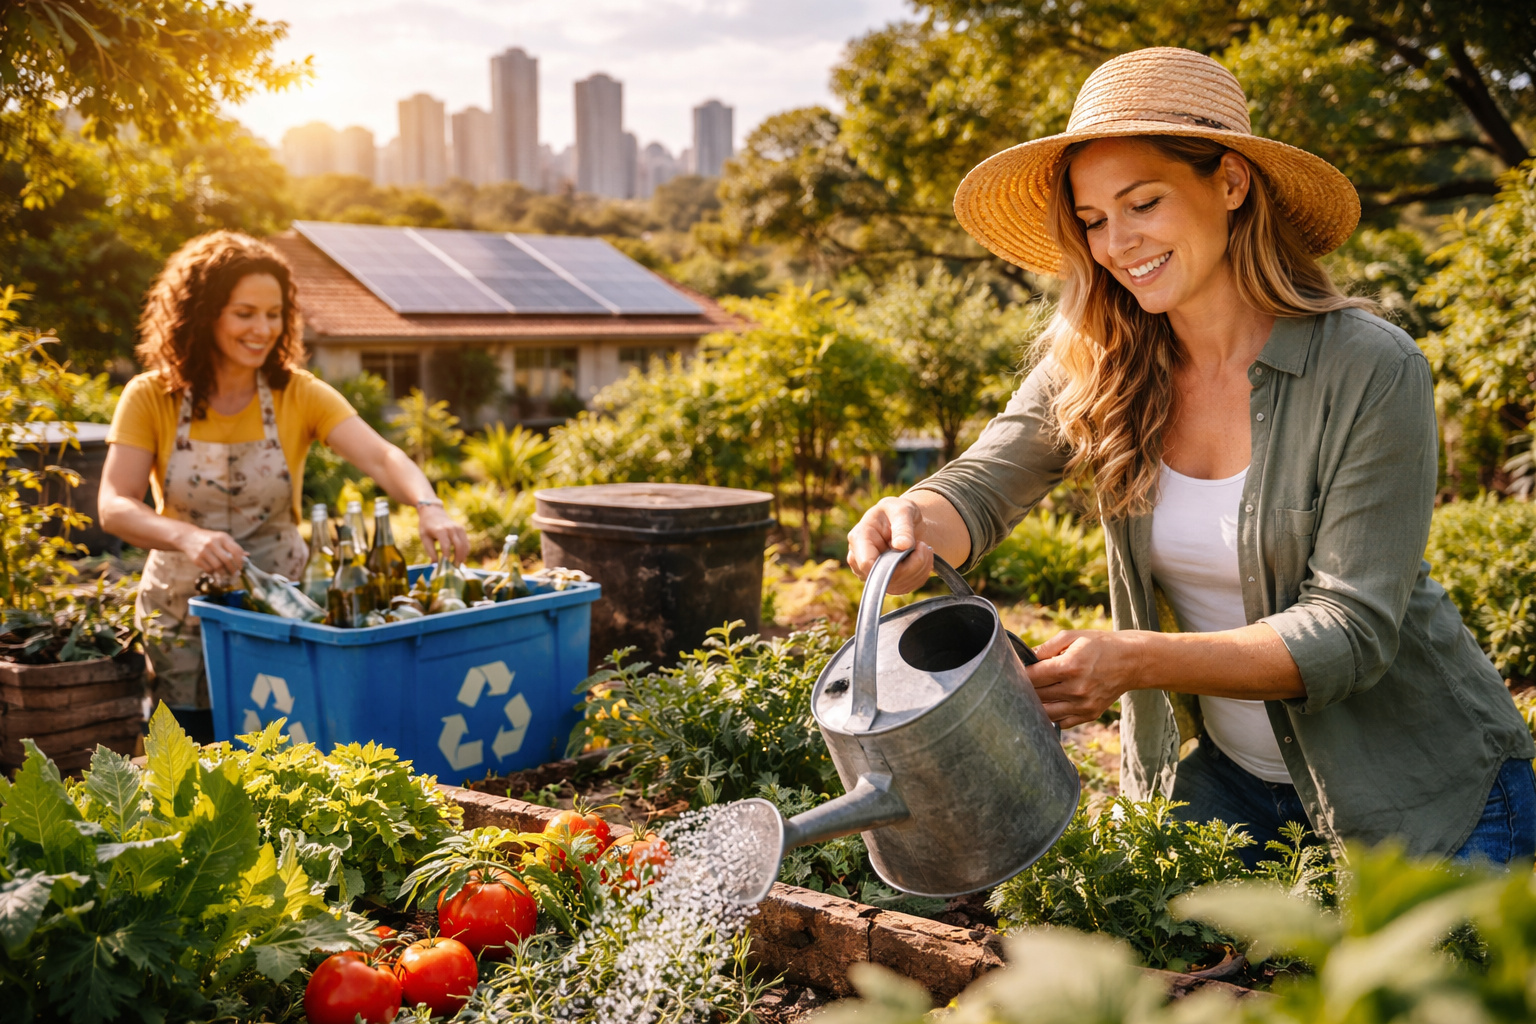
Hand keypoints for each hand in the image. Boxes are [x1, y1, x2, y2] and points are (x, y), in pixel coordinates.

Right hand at [179, 527, 246, 576]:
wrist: (188, 537)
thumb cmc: (209, 539)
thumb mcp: (221, 538)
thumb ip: (233, 546)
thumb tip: (247, 555)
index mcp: (222, 537)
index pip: (236, 550)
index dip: (241, 561)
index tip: (242, 567)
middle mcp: (213, 543)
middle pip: (227, 560)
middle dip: (233, 569)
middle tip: (235, 574)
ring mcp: (204, 551)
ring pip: (218, 566)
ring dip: (224, 573)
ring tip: (227, 575)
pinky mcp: (196, 559)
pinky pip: (208, 569)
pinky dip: (214, 573)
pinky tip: (215, 572)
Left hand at [418, 504, 468, 563]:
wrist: (433, 512)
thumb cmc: (427, 526)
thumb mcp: (424, 538)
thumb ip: (430, 551)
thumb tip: (435, 565)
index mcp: (440, 530)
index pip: (446, 546)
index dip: (446, 557)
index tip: (445, 566)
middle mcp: (451, 528)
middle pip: (459, 546)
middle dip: (458, 558)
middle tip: (454, 567)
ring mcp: (458, 528)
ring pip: (465, 545)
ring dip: (463, 556)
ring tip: (457, 564)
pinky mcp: (462, 529)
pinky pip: (467, 542)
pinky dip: (465, 551)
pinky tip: (460, 557)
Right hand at [846, 496, 933, 594]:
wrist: (903, 522)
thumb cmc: (898, 512)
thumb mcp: (902, 510)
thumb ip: (903, 526)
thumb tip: (903, 546)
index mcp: (859, 537)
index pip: (868, 564)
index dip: (893, 564)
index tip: (913, 547)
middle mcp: (859, 559)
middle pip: (885, 578)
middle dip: (912, 565)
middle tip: (924, 547)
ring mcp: (870, 573)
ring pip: (897, 586)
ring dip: (919, 570)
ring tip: (924, 549)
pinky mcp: (883, 582)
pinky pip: (904, 588)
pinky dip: (919, 576)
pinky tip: (922, 559)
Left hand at [1025, 629, 1150, 728]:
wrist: (1131, 661)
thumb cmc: (1099, 645)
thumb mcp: (1072, 637)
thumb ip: (1045, 648)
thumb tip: (1025, 659)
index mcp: (1070, 666)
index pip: (1032, 677)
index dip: (1020, 673)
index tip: (1017, 669)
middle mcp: (1076, 689)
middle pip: (1037, 695)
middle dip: (1027, 687)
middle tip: (1026, 680)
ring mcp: (1083, 705)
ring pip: (1046, 712)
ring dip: (1037, 704)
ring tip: (1037, 692)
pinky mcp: (1090, 714)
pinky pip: (1062, 722)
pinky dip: (1053, 715)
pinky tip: (1053, 702)